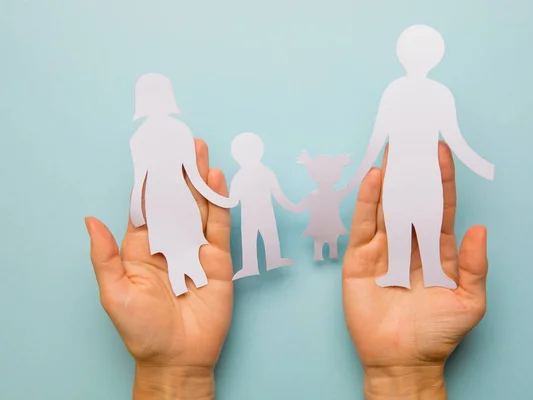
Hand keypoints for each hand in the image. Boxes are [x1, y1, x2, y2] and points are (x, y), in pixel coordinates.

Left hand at [85, 139, 232, 399]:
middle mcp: (170, 241)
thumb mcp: (115, 292)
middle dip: (178, 170)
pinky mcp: (218, 259)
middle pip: (175, 199)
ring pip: (199, 206)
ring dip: (199, 178)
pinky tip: (216, 180)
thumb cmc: (141, 328)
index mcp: (142, 246)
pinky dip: (219, 202)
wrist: (177, 357)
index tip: (151, 152)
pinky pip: (219, 226)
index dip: (149, 179)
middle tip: (182, 140)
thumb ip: (104, 256)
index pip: (146, 205)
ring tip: (200, 150)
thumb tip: (89, 219)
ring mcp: (196, 248)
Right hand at [342, 142, 488, 399]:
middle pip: (410, 197)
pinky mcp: (359, 258)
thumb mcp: (469, 301)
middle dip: (412, 168)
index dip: (441, 179)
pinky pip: (363, 224)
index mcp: (437, 249)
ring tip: (393, 147)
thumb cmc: (438, 333)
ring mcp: (382, 247)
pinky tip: (373, 178)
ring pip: (386, 204)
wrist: (402, 358)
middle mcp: (409, 242)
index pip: (439, 206)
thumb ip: (474, 265)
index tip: (441, 150)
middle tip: (413, 136)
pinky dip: (366, 200)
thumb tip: (480, 228)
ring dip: (389, 176)